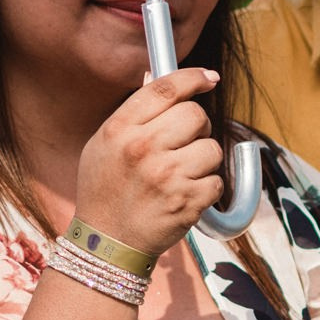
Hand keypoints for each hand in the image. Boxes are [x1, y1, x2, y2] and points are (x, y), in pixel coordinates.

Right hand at [74, 67, 225, 257]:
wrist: (105, 244)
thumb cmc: (105, 190)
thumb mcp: (103, 145)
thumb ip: (132, 113)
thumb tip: (156, 76)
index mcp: (120, 129)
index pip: (166, 88)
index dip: (193, 78)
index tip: (209, 78)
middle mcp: (143, 149)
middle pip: (196, 115)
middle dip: (198, 127)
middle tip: (185, 143)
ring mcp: (166, 176)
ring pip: (212, 149)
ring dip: (203, 161)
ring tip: (181, 174)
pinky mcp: (186, 203)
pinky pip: (216, 182)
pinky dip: (205, 189)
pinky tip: (183, 196)